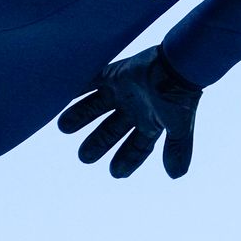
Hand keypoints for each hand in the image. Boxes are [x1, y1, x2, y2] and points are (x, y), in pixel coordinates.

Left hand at [56, 47, 202, 178]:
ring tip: (64, 127)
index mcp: (150, 123)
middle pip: (110, 130)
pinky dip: (76, 89)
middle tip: (84, 157)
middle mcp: (134, 108)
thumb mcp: (179, 127)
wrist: (177, 64)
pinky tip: (61, 97)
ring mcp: (122, 92)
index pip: (137, 147)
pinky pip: (90, 82)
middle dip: (97, 143)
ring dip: (80, 117)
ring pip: (95, 108)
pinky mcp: (113, 74)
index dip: (127, 160)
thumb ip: (177, 149)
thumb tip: (176, 176)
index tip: (115, 173)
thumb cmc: (179, 96)